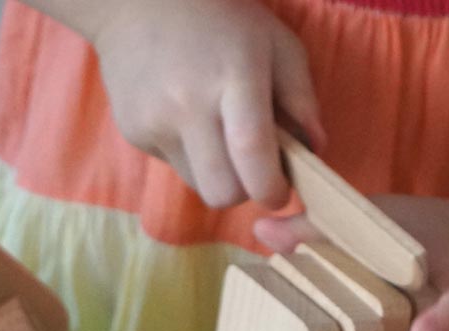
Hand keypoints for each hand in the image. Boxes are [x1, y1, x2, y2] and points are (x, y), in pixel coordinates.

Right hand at [92, 0, 324, 207]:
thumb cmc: (221, 21)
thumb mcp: (276, 44)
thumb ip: (302, 99)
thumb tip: (314, 151)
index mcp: (234, 76)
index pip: (252, 153)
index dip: (271, 188)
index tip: (279, 191)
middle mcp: (189, 102)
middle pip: (223, 191)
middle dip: (244, 191)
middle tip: (250, 169)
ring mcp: (155, 119)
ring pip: (199, 186)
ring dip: (217, 174)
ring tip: (217, 134)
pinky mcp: (133, 131)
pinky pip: (174, 167)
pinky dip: (189, 156)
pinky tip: (186, 120)